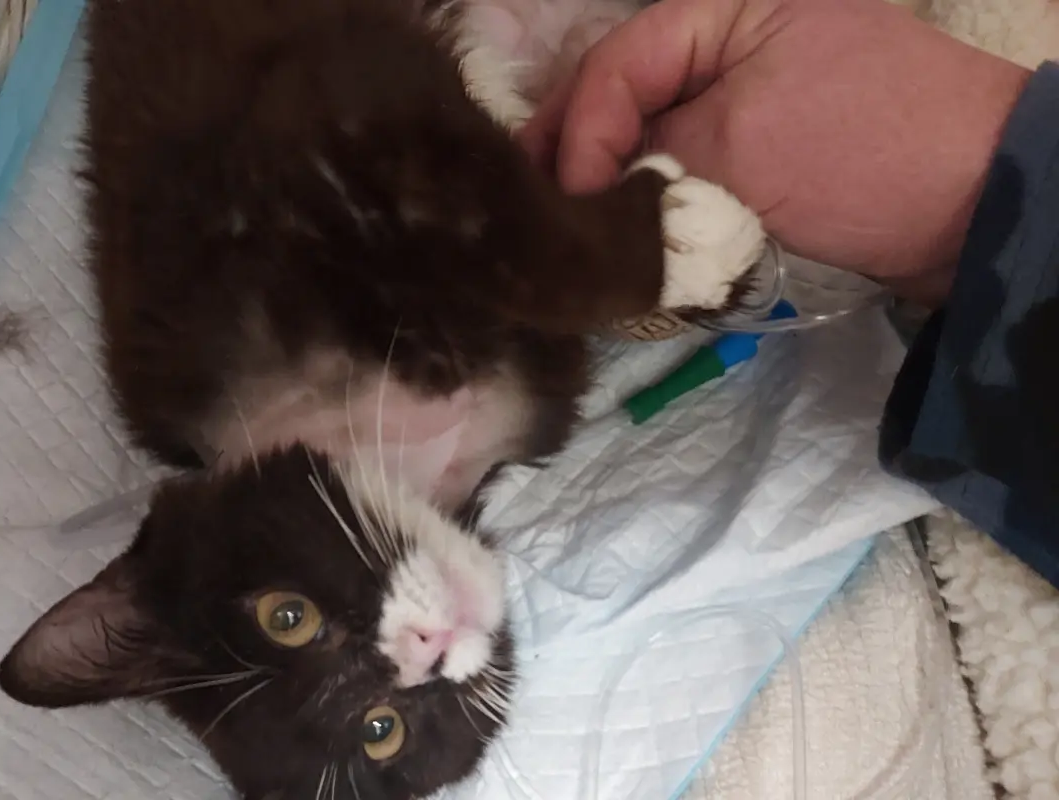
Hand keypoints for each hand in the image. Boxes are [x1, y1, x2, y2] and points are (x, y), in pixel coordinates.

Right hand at [518, 0, 1031, 303]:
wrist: (979, 209)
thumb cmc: (863, 156)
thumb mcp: (743, 148)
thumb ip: (649, 158)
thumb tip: (584, 193)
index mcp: (729, 7)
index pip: (620, 62)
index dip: (580, 129)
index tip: (567, 200)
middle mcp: (731, 37)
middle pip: (624, 90)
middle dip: (576, 149)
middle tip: (532, 208)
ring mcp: (748, 91)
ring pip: (650, 130)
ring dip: (607, 179)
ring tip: (563, 226)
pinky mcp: (762, 144)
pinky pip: (686, 161)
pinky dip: (650, 196)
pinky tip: (617, 230)